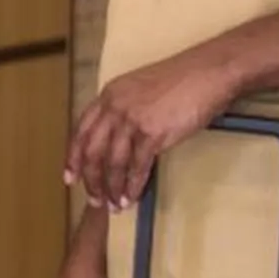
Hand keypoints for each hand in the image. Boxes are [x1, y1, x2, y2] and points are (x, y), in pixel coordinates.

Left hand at [64, 50, 235, 210]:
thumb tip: (120, 141)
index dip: (73, 158)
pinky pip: (138, 165)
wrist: (208, 72)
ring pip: (113, 162)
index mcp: (108, 96)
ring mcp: (132, 119)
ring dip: (112, 187)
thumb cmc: (181, 80)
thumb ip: (124, 111)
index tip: (70, 178)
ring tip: (115, 206)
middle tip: (94, 200)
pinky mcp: (153, 132)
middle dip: (91, 180)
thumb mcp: (139, 89)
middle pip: (92, 151)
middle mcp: (114, 107)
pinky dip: (133, 185)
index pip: (81, 131)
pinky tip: (132, 196)